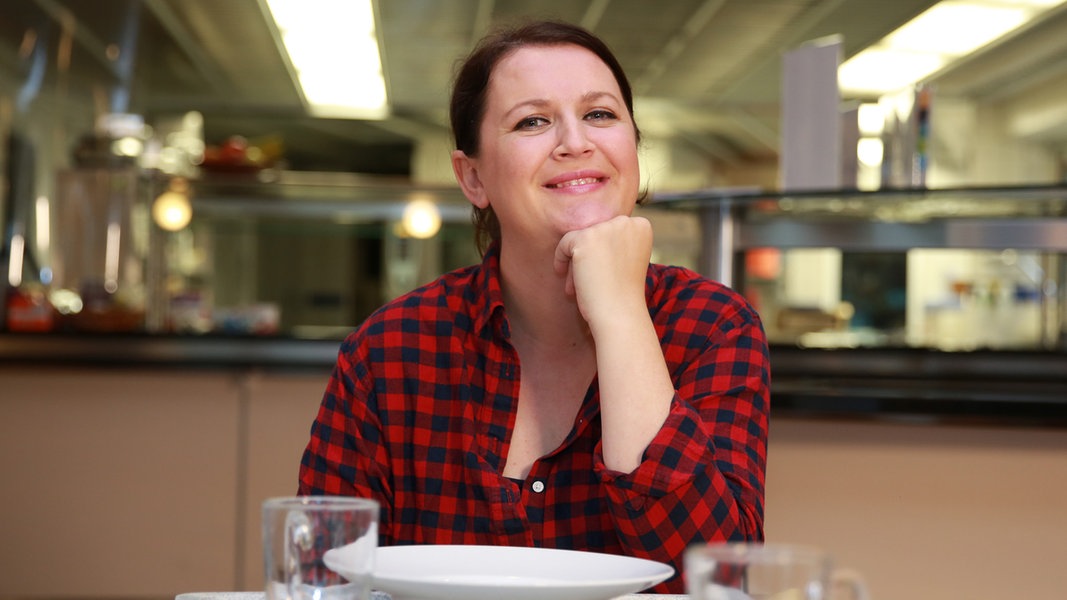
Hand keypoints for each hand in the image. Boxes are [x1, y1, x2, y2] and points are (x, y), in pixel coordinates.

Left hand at [553, 215, 652, 329]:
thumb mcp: (626, 259)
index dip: (603, 252)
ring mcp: (605, 228)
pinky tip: (562, 274)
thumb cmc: (623, 292)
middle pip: (595, 232)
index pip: (611, 229)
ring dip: (576, 262)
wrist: (620, 313)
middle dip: (589, 257)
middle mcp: (626, 222)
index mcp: (641, 226)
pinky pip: (565, 243)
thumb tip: (591, 233)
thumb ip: (614, 240)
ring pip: (580, 238)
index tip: (603, 271)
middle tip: (588, 281)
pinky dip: (561, 259)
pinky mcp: (585, 238)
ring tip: (578, 285)